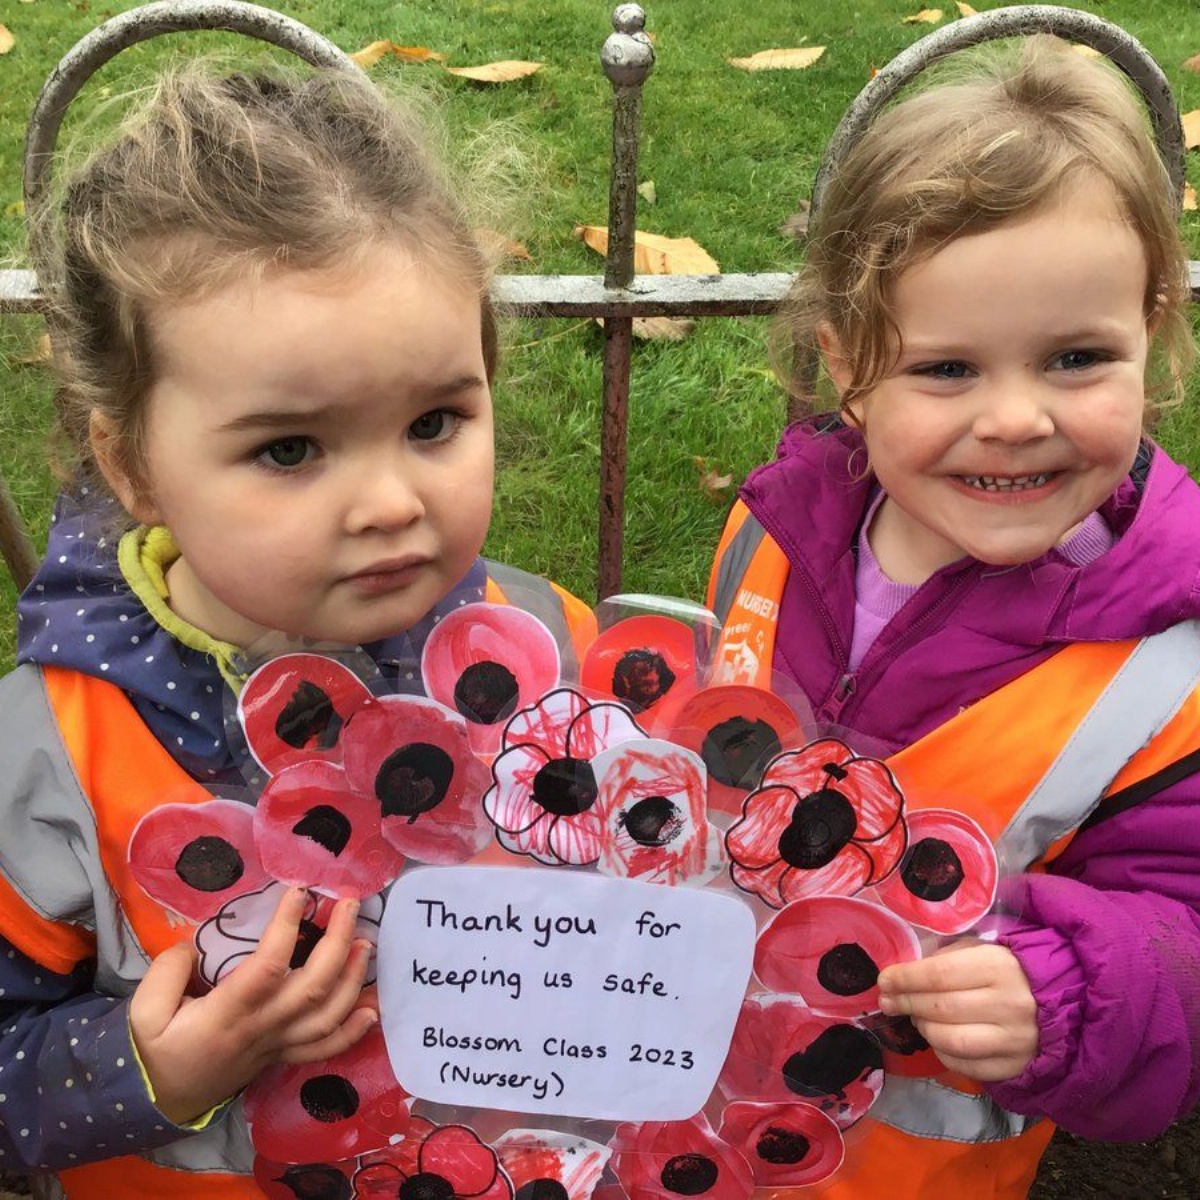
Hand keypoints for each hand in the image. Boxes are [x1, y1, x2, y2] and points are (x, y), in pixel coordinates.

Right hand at [129, 886, 375, 1124]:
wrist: (162, 1100)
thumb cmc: (156, 1049)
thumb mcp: (143, 1011)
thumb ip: (167, 972)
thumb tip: (191, 944)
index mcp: (228, 1013)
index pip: (267, 967)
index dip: (287, 927)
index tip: (299, 891)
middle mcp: (262, 1028)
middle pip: (312, 988)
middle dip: (338, 943)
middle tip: (351, 904)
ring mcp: (278, 1045)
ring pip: (327, 1017)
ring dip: (353, 979)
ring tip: (367, 942)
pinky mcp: (283, 1056)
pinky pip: (324, 1049)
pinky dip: (353, 1031)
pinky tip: (373, 1009)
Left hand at [876, 940, 1037, 1081]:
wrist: (1061, 1004)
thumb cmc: (1009, 970)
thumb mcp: (982, 950)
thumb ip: (946, 959)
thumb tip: (905, 976)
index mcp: (999, 966)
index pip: (939, 974)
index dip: (905, 978)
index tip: (883, 981)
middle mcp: (1010, 1004)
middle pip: (941, 1007)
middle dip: (907, 1003)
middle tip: (888, 1001)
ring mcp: (1016, 1040)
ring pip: (951, 1041)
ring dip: (924, 1029)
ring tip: (916, 1018)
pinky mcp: (1016, 1066)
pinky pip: (966, 1066)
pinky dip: (943, 1053)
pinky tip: (937, 1039)